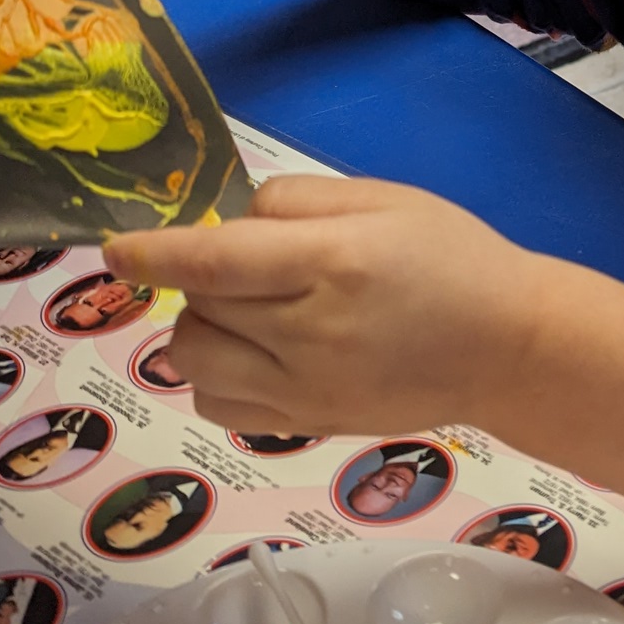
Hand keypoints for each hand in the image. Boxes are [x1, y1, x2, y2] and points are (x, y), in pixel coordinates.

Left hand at [104, 176, 553, 436]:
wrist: (509, 348)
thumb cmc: (452, 257)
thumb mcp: (384, 200)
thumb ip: (298, 202)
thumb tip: (230, 223)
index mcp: (331, 263)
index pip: (212, 260)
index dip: (154, 253)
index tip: (115, 247)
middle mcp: (309, 330)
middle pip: (199, 306)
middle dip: (200, 278)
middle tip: (249, 266)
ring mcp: (305, 388)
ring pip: (195, 361)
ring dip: (200, 329)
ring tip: (248, 313)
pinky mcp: (307, 424)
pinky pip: (219, 407)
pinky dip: (215, 378)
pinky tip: (254, 355)